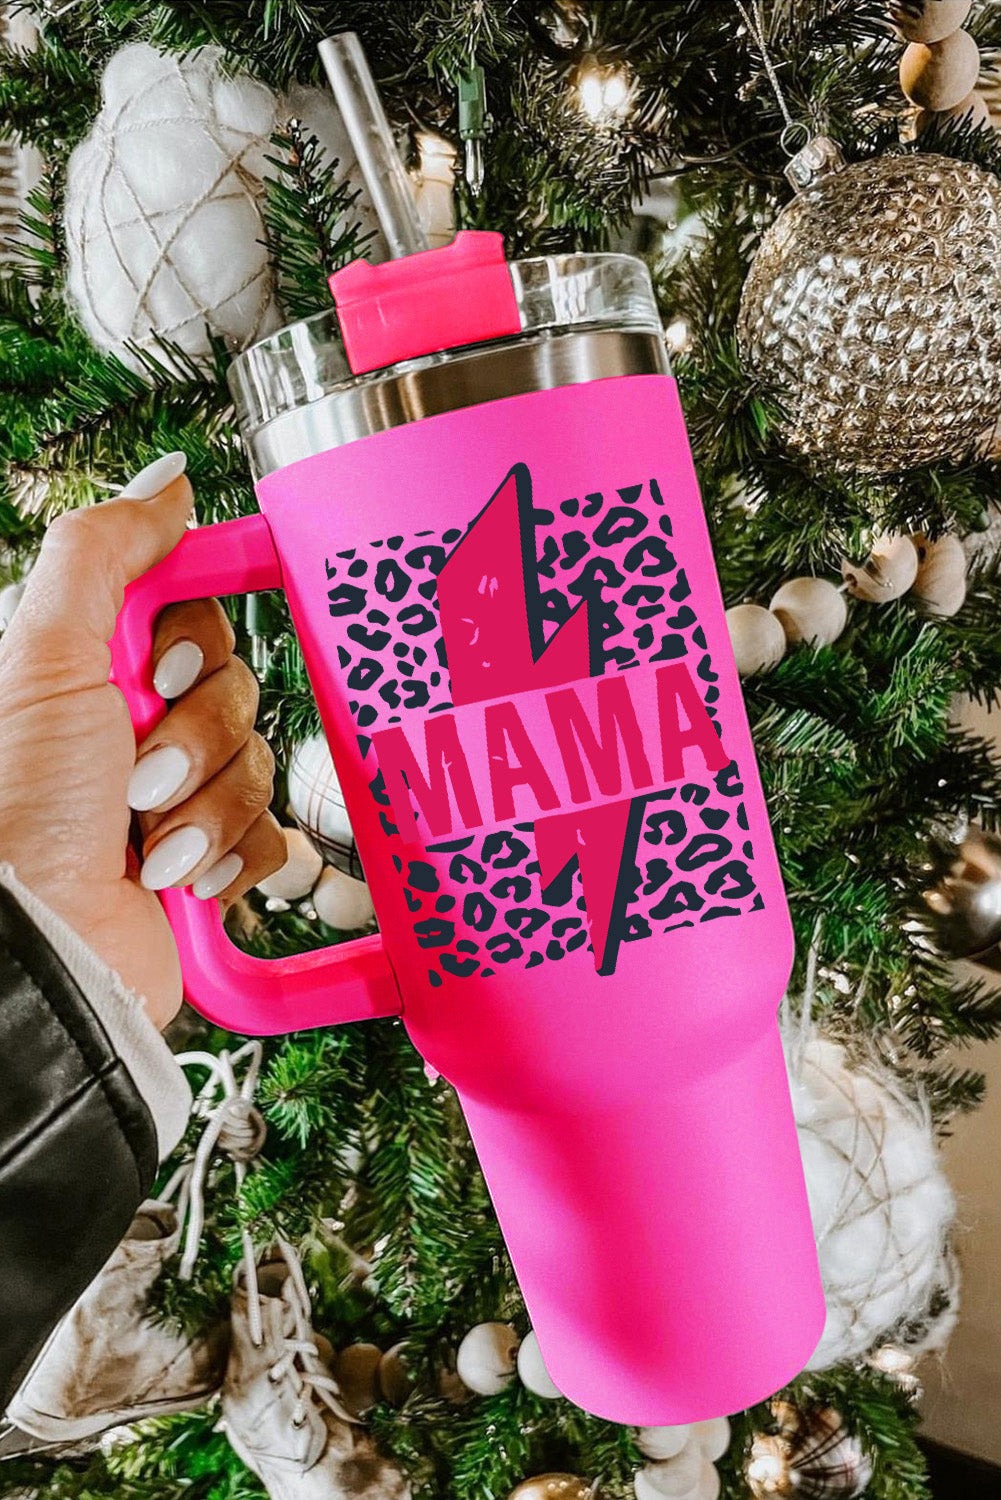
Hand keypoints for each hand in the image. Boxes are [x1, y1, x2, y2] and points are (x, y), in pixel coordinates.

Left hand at [0, 453, 284, 1028]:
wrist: (39, 943)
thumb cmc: (17, 807)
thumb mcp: (45, 654)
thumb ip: (105, 551)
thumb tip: (168, 482)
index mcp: (94, 671)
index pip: (190, 613)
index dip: (191, 638)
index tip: (170, 666)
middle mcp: (135, 728)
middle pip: (235, 687)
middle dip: (193, 736)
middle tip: (133, 770)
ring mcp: (175, 796)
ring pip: (257, 761)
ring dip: (205, 805)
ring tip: (145, 837)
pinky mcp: (209, 858)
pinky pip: (272, 833)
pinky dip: (230, 854)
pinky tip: (178, 874)